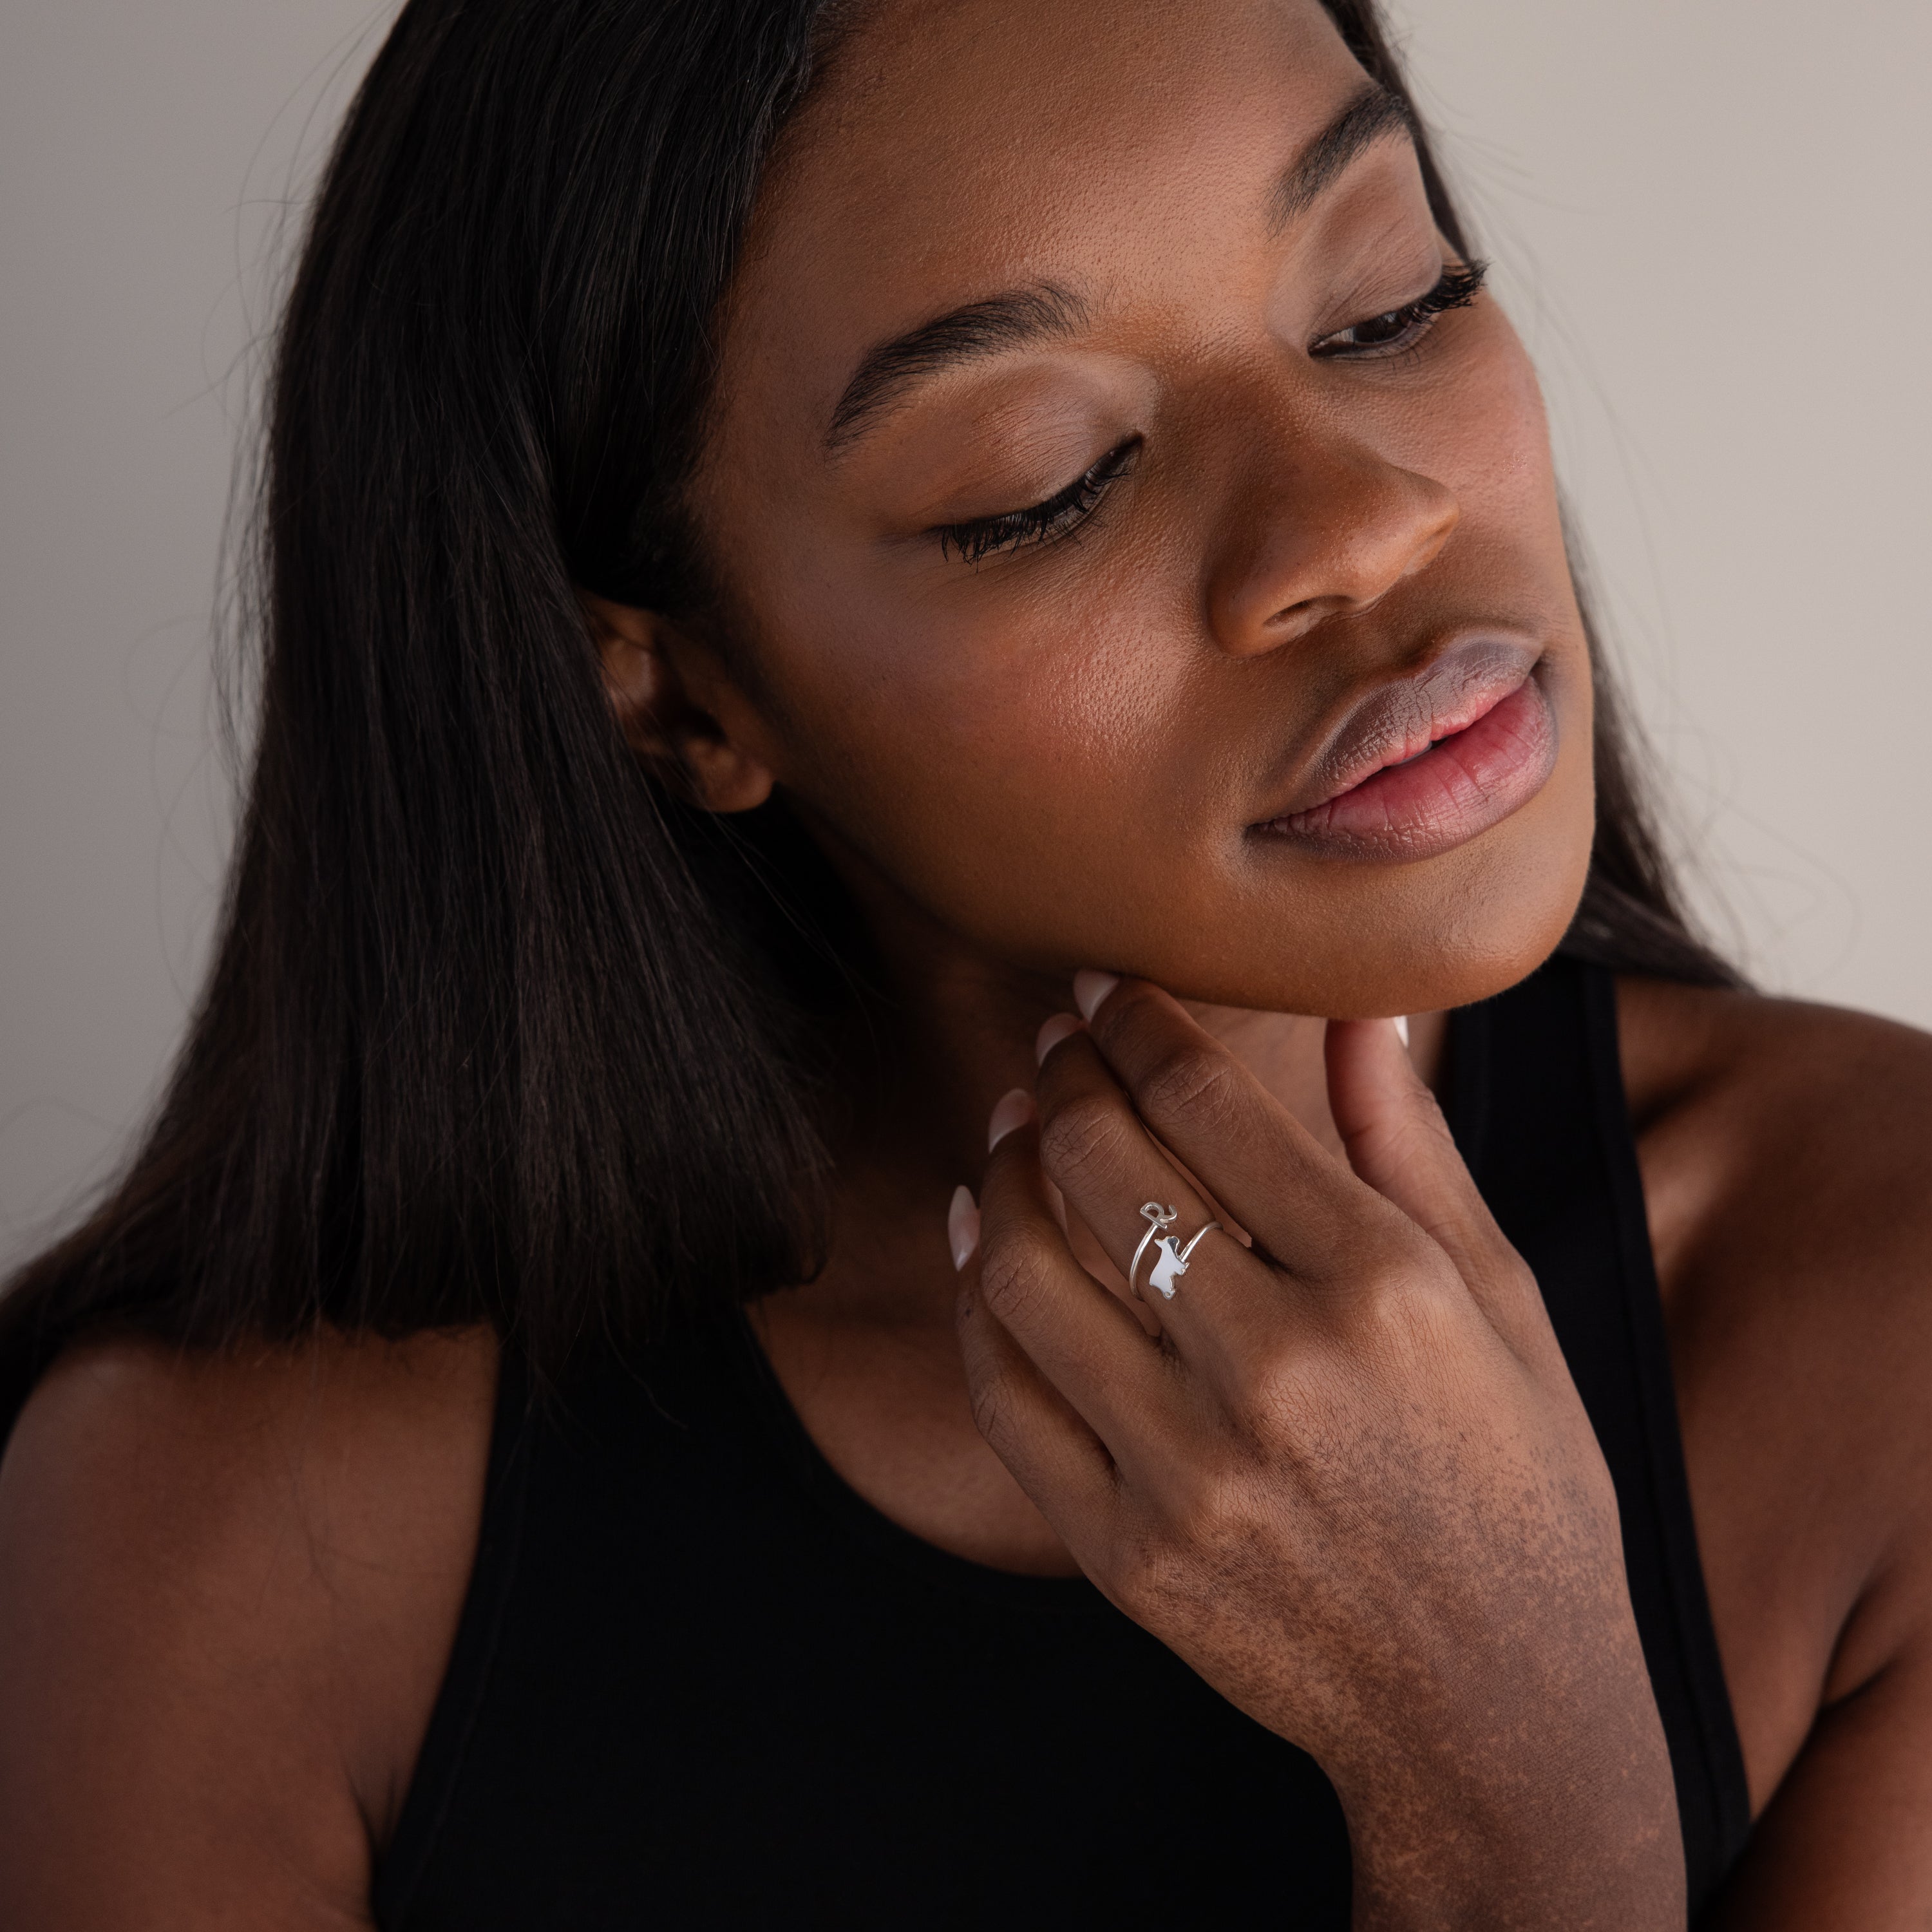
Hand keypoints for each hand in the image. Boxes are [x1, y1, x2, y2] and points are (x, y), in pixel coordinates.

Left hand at [952, 976, 1683, 1929]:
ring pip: (1026, 1269)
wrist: (1497, 1716)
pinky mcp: (1124, 1554)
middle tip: (1055, 1043)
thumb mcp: (1503, 1303)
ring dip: (1000, 1172)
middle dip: (1063, 1074)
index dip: (1137, 1021)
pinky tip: (979, 1238)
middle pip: (1104, 1164)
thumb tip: (1361, 1005)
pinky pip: (1004, 1394)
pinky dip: (974, 1297)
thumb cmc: (1522, 1488)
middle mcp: (1279, 1373)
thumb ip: (1412, 1147)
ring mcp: (1188, 1472)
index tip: (1105, 987)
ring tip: (1014, 1129)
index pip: (1210, 1103)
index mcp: (1385, 1291)